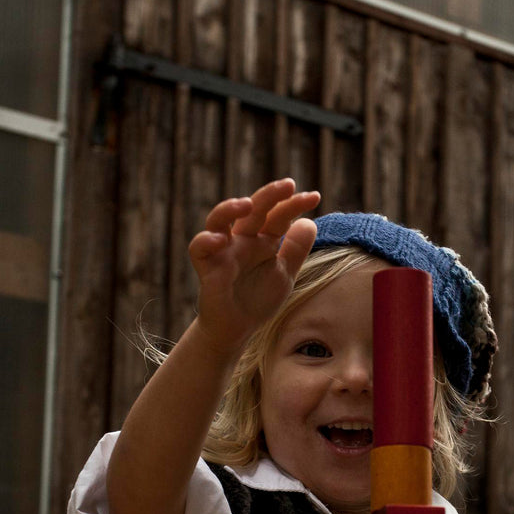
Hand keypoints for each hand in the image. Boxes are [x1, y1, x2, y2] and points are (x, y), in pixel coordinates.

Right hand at [188, 178, 319, 352]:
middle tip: (288, 184)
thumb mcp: (284, 273)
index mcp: (262, 240)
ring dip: (229, 208)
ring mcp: (223, 251)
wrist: (238, 329)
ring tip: (247, 204)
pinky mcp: (207, 267)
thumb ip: (295, 249)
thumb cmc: (258, 299)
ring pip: (218, 219)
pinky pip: (198, 248)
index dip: (294, 204)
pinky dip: (205, 241)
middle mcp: (242, 240)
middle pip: (252, 210)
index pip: (277, 215)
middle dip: (269, 195)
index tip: (314, 196)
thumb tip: (309, 222)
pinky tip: (219, 240)